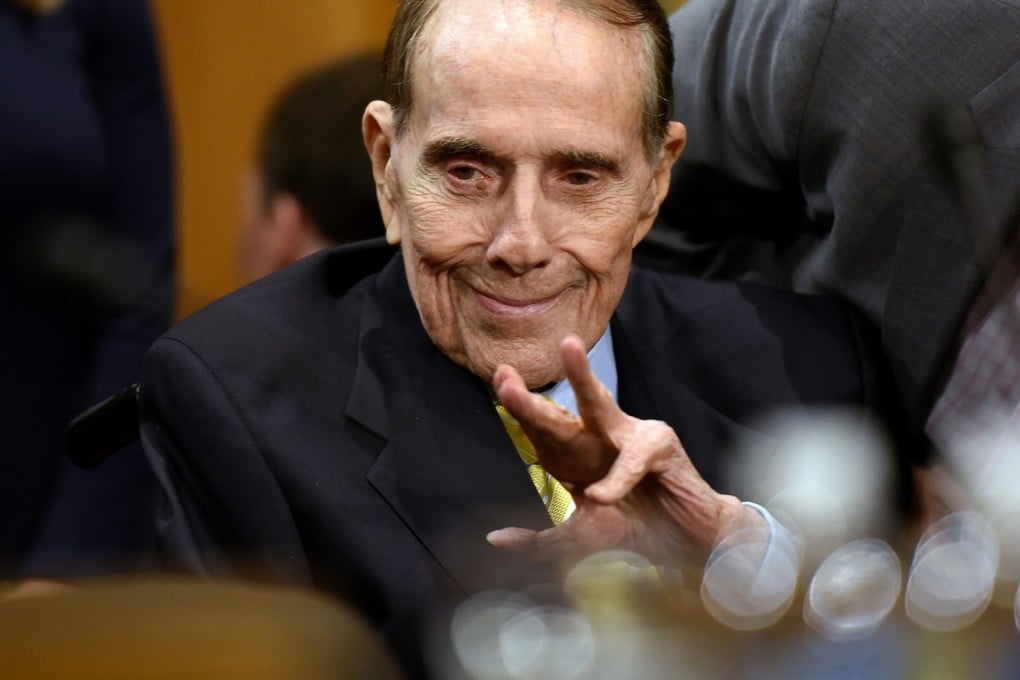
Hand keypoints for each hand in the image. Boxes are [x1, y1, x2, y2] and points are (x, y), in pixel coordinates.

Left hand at [487, 335, 762, 565]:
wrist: (691, 546)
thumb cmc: (637, 533)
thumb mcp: (581, 542)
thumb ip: (540, 542)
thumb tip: (495, 538)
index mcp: (580, 456)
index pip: (546, 430)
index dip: (523, 411)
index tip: (499, 385)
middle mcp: (602, 439)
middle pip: (562, 415)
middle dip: (534, 399)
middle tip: (505, 378)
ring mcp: (632, 437)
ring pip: (601, 405)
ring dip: (583, 377)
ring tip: (569, 350)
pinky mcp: (662, 447)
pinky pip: (634, 457)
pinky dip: (618, 479)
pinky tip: (601, 496)